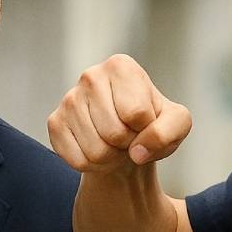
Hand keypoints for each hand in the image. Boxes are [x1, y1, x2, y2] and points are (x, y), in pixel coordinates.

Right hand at [48, 54, 191, 172]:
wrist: (124, 138)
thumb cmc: (151, 124)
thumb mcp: (177, 123)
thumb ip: (168, 133)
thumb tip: (137, 151)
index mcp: (121, 66)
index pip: (137, 113)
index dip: (147, 128)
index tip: (145, 122)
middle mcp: (91, 76)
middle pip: (114, 133)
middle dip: (128, 144)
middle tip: (129, 136)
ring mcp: (69, 99)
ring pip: (96, 151)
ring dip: (112, 157)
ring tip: (115, 143)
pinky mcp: (55, 122)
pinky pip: (78, 160)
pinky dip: (93, 165)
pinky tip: (97, 148)